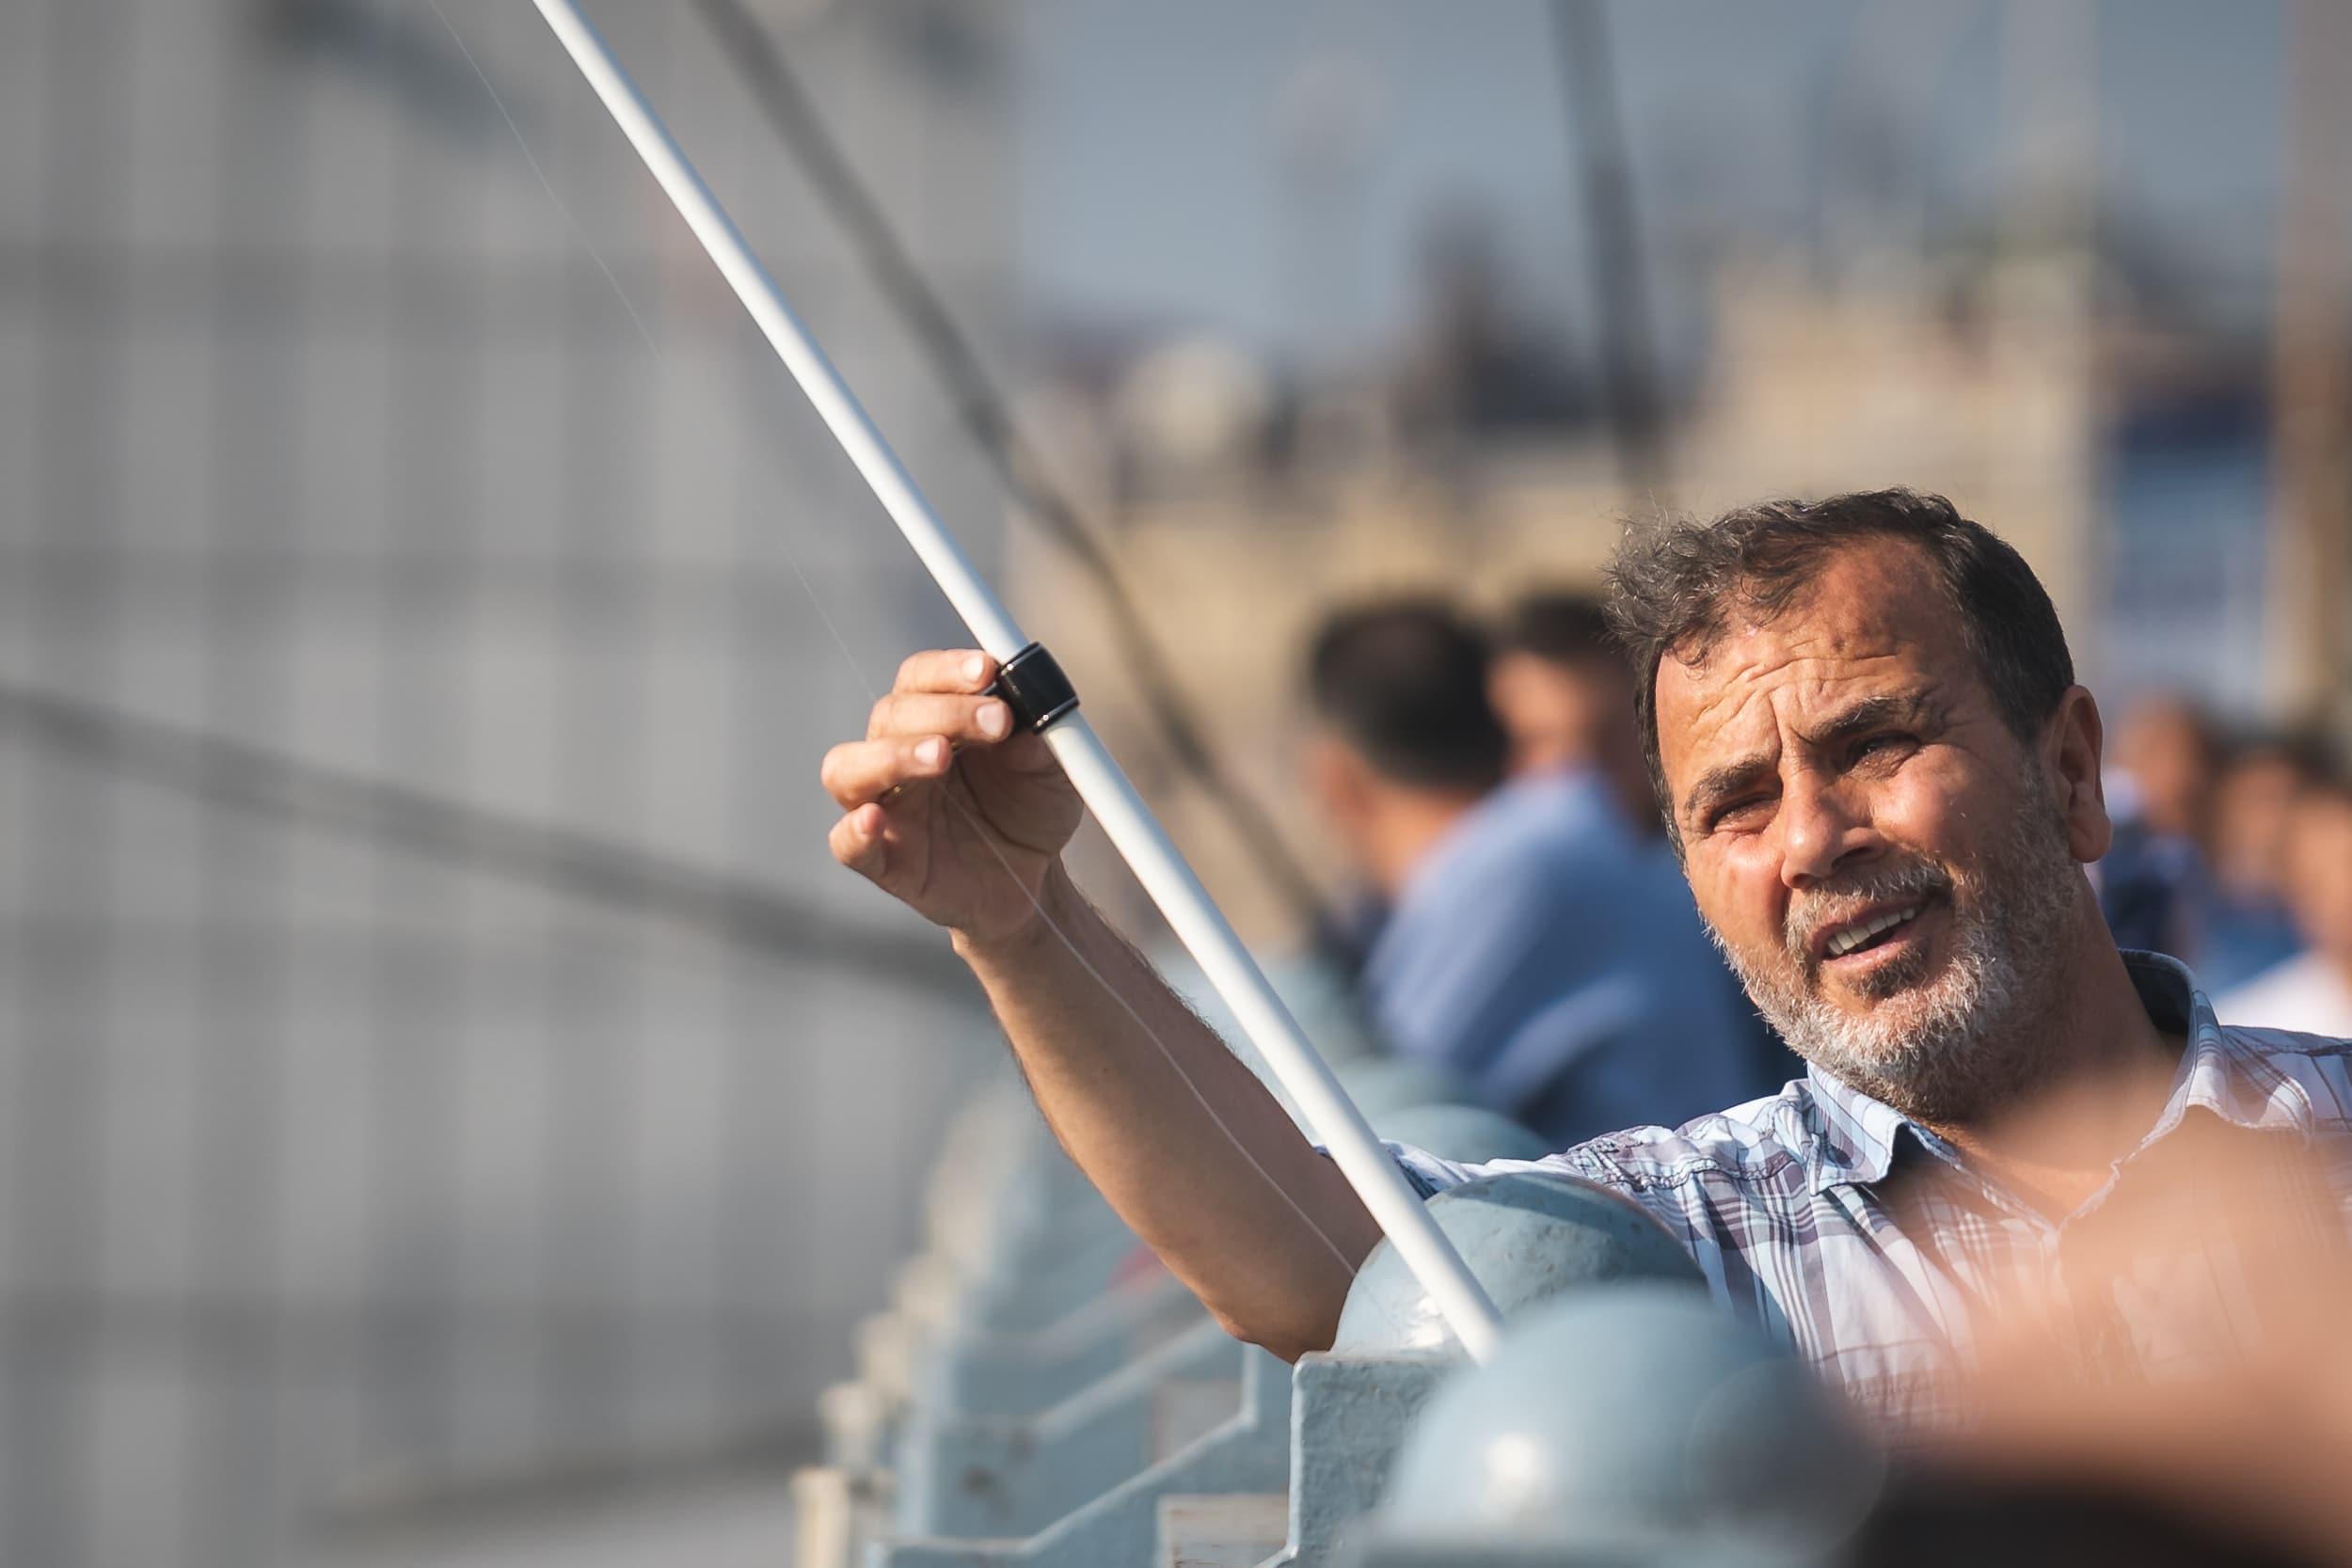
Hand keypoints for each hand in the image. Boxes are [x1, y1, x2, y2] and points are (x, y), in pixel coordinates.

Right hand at [822, 650, 1083, 946]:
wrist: (1035, 880)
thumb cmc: (1032, 809)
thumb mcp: (1052, 769)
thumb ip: (1039, 734)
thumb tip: (1032, 700)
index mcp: (935, 720)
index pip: (921, 679)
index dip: (949, 669)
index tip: (988, 670)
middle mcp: (898, 755)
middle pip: (891, 716)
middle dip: (944, 711)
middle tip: (997, 721)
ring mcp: (887, 808)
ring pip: (849, 769)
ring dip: (891, 755)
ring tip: (939, 756)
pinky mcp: (885, 862)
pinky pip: (846, 845)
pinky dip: (853, 831)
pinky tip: (873, 820)